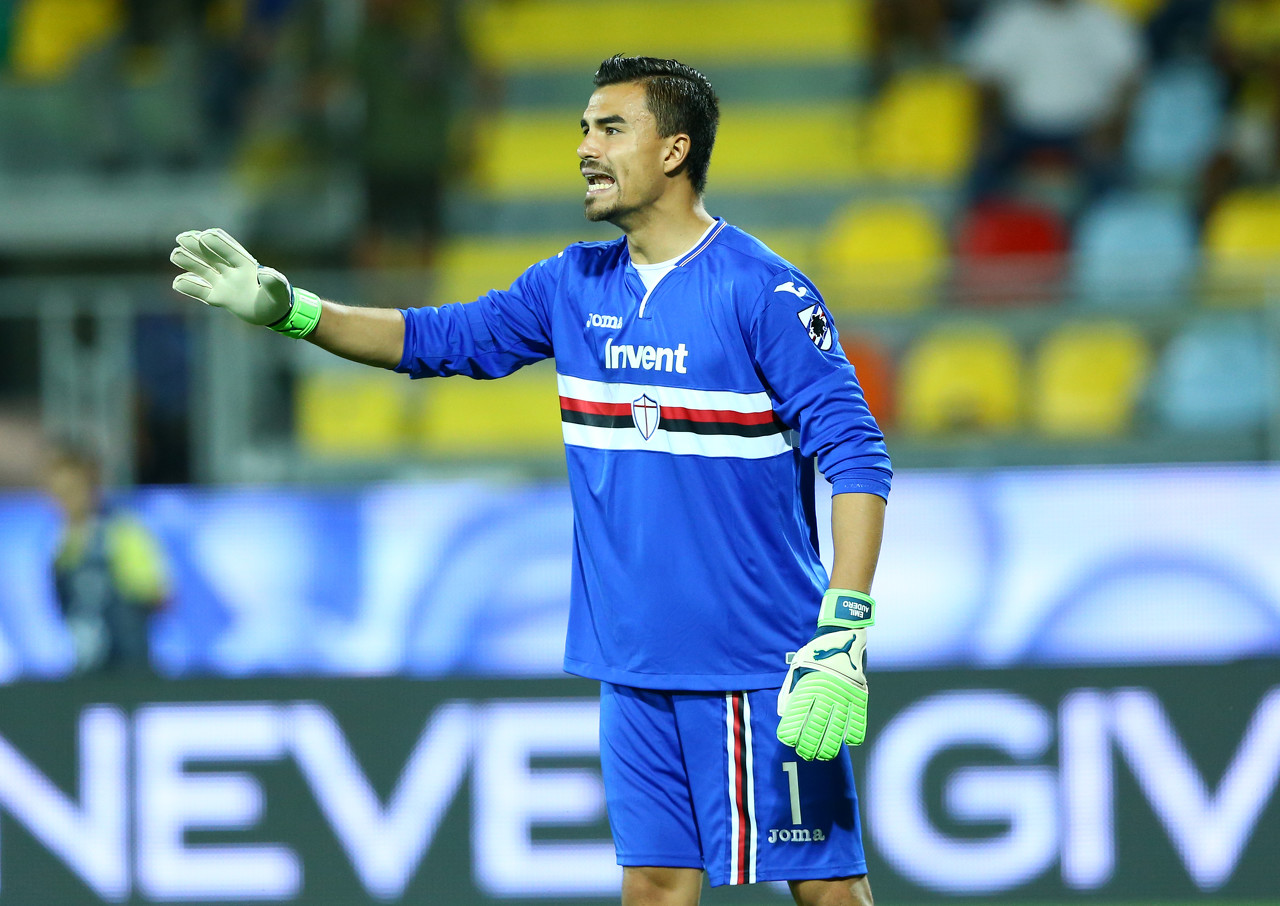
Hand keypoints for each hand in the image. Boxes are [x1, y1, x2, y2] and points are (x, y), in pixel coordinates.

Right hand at [170, 228, 292, 325]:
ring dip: (190, 263)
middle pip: (212, 257)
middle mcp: (233, 272)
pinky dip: (190, 287)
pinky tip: (177, 282)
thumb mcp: (280, 291)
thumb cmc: (279, 299)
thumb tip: (267, 272)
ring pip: (204, 271)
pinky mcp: (219, 297)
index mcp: (248, 267)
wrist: (272, 313)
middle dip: (198, 247)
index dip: (219, 244)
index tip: (205, 234)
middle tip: (182, 237)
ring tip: (175, 254)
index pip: (231, 253)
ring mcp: (224, 284)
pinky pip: (202, 292)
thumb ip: (275, 282)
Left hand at [776, 627, 868, 759]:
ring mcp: (843, 696)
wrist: (841, 635)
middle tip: (807, 756)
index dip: (791, 735)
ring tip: (824, 756)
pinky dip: (853, 735)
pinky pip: (858, 721)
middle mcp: (825, 694)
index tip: (790, 742)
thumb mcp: (797, 669)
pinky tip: (847, 742)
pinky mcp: (859, 696)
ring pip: (836, 730)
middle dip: (809, 747)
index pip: (795, 719)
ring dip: (829, 747)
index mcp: (806, 686)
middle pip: (815, 729)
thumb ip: (789, 693)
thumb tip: (784, 715)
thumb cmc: (815, 655)